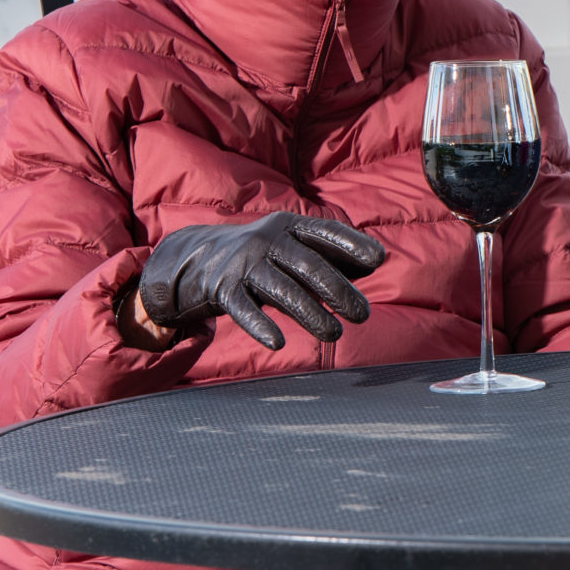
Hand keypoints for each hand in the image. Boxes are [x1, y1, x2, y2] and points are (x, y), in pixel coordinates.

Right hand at [139, 212, 384, 349]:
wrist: (192, 260)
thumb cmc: (259, 259)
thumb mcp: (291, 249)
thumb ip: (330, 254)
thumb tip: (375, 261)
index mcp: (289, 227)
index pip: (325, 232)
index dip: (351, 244)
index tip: (377, 259)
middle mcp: (267, 240)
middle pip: (308, 265)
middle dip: (338, 290)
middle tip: (362, 314)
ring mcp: (243, 263)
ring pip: (282, 289)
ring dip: (310, 313)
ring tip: (335, 333)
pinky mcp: (221, 288)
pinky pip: (243, 309)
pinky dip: (260, 325)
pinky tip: (277, 342)